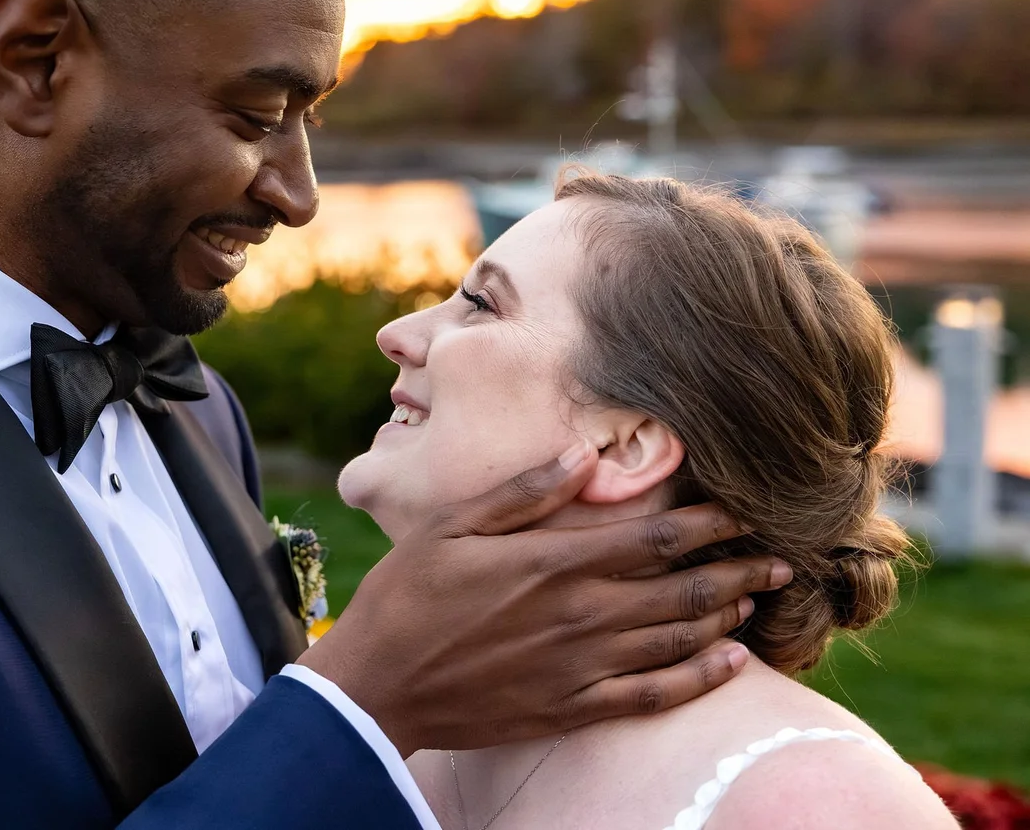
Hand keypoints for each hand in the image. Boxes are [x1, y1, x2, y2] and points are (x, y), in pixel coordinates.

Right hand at [298, 441, 790, 755]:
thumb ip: (524, 494)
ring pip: (677, 639)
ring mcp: (581, 666)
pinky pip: (653, 694)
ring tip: (760, 601)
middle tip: (782, 559)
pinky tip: (729, 664)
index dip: (709, 524)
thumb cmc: (408, 595)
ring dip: (726, 617)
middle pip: (683, 589)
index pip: (656, 537)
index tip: (744, 511)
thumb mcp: (453, 526)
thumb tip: (580, 454)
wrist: (378, 685)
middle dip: (739, 571)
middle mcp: (580, 614)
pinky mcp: (573, 707)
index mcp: (554, 562)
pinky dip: (698, 678)